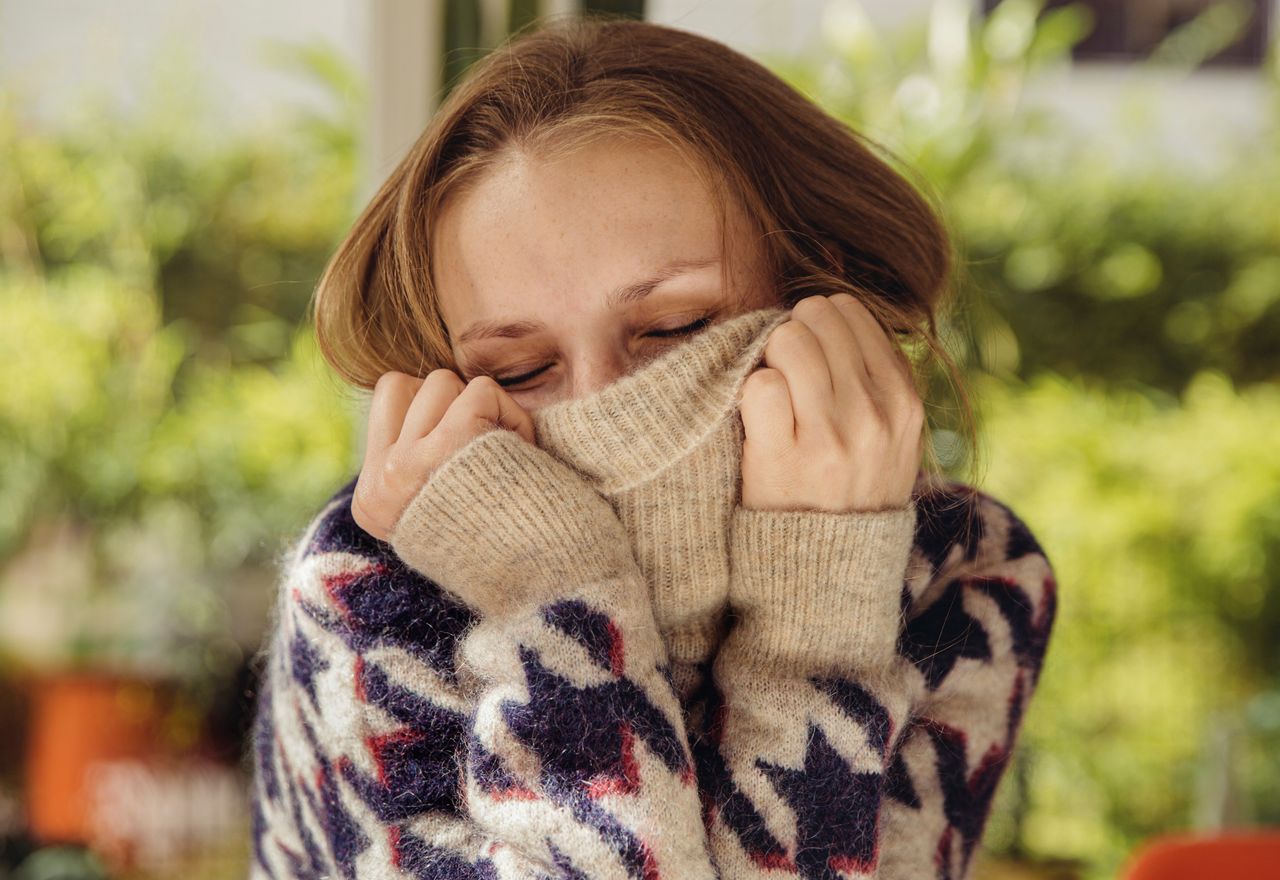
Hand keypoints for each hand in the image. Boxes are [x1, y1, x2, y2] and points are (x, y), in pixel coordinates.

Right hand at [351, 370, 535, 541]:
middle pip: (410, 384)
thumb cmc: (498, 543)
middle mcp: (381, 483)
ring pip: (444, 382)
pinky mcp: (450, 444)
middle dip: (453, 403)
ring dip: (481, 406)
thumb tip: (422, 393)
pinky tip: (522, 450)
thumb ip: (416, 461)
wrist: (536, 578)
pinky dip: (511, 413)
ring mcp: (409, 464)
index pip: (388, 395)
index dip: (430, 408)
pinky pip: (481, 392)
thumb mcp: (433, 512)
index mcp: (371, 501)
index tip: (458, 450)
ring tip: (502, 454)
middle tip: (483, 451)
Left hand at [737, 293, 923, 512]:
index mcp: (903, 400)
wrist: (830, 573)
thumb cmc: (852, 493)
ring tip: (774, 397)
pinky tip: (759, 420)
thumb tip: (832, 312)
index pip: (851, 312)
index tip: (812, 357)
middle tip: (787, 376)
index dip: (819, 325)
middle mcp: (872, 414)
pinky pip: (759, 385)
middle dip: (792, 336)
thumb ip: (877, 380)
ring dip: (769, 360)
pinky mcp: (782, 458)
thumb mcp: (894, 439)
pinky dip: (749, 394)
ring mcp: (828, 436)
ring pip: (787, 341)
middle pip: (815, 317)